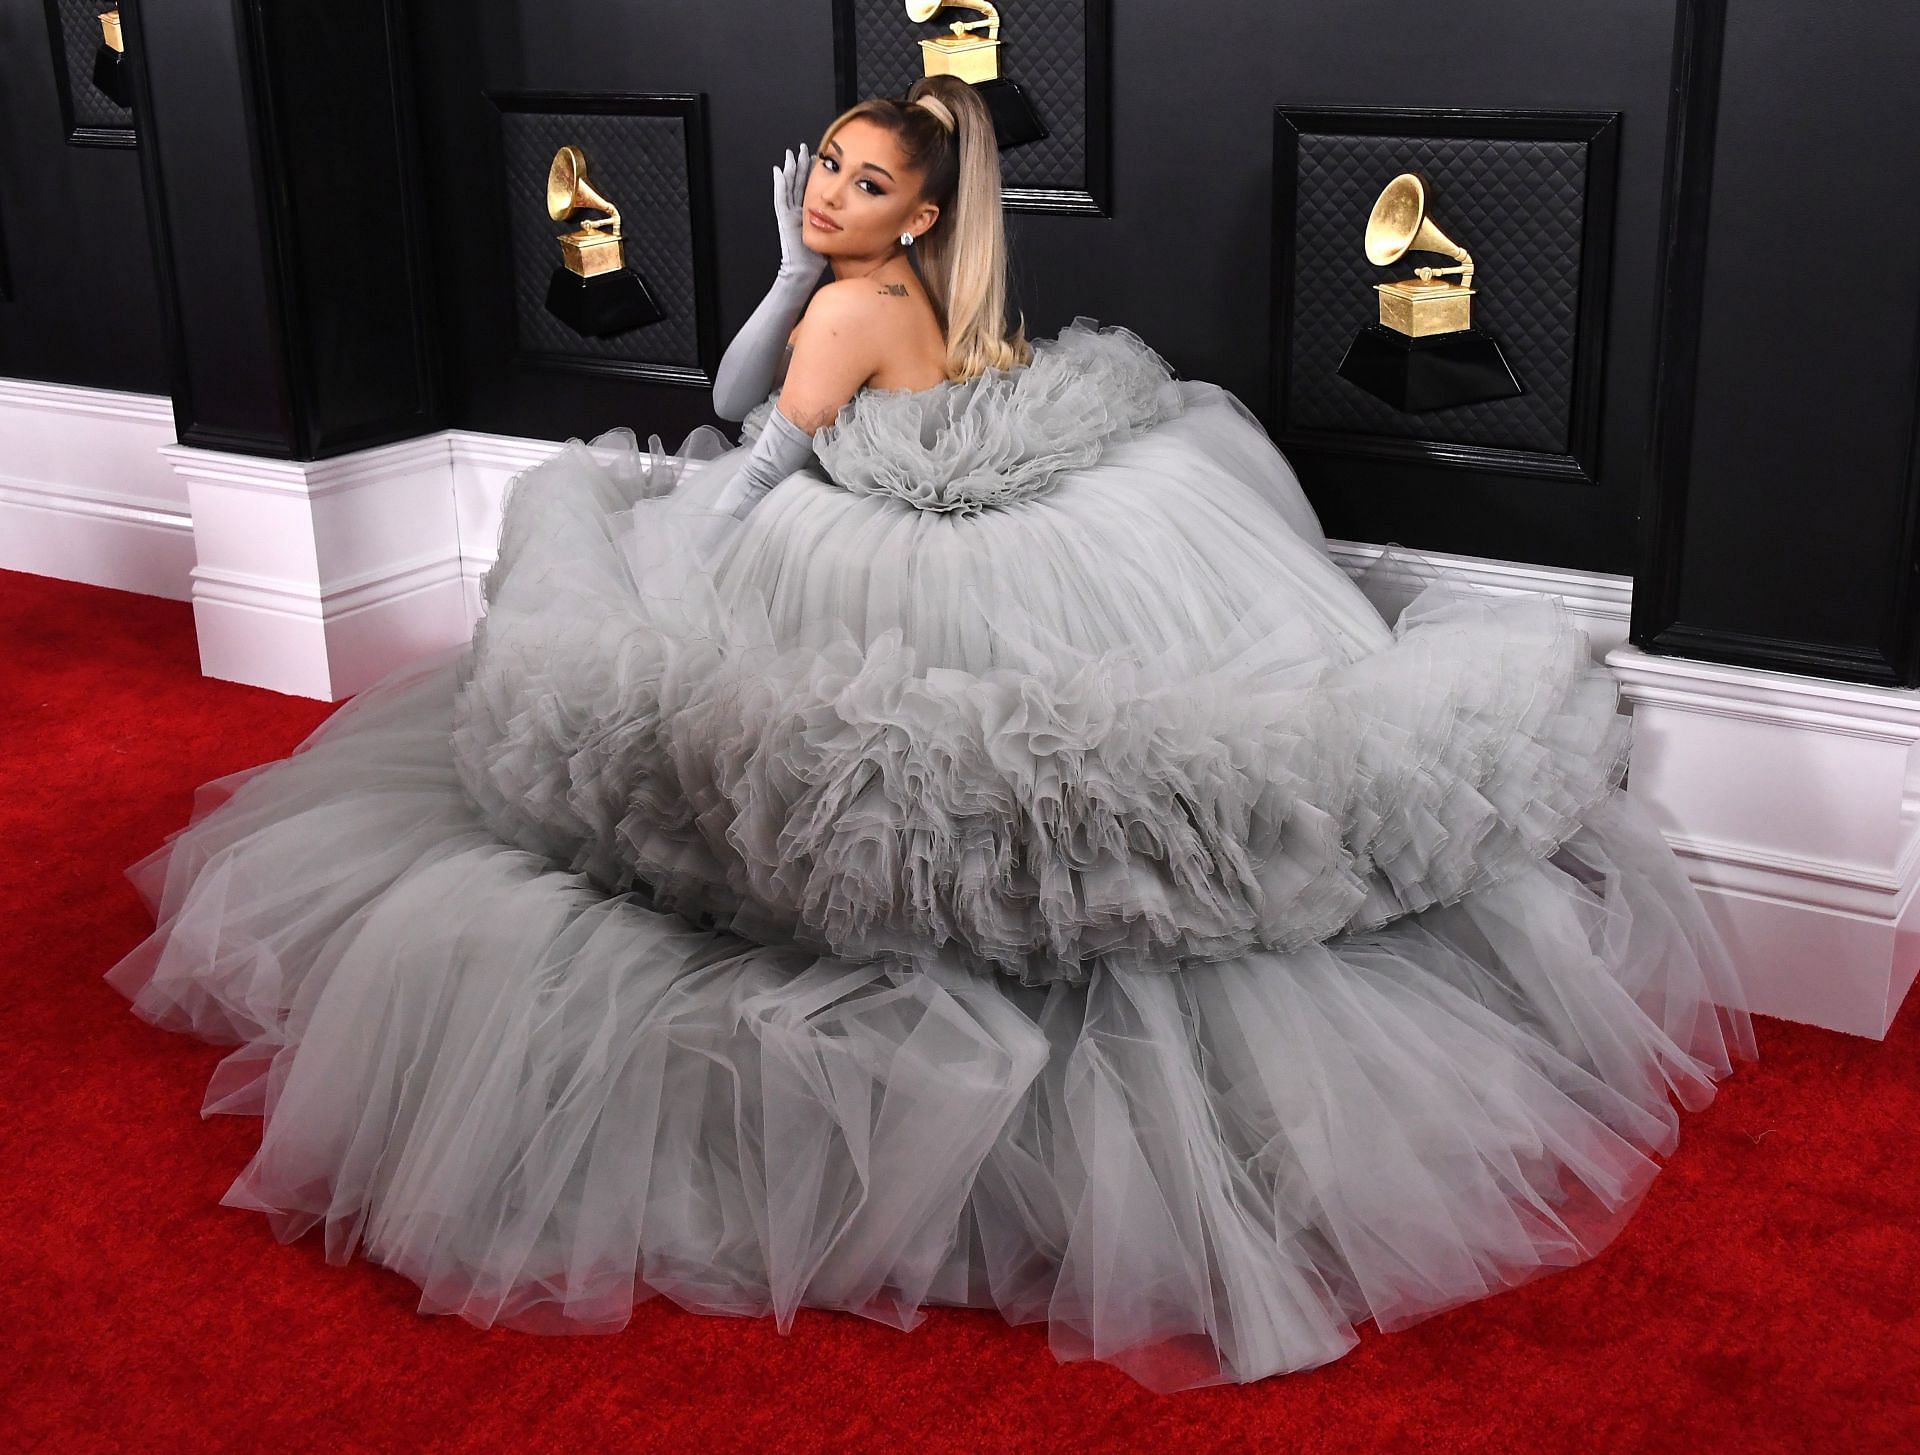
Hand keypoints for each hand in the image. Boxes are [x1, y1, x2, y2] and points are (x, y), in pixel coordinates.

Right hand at [772, 143, 827, 280]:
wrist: (804, 270)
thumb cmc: (818, 257)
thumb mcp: (831, 234)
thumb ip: (838, 222)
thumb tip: (851, 213)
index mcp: (808, 213)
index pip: (810, 187)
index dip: (812, 172)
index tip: (818, 157)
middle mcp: (797, 210)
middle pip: (798, 182)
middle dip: (800, 165)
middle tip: (803, 149)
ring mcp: (789, 213)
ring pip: (788, 186)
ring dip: (789, 169)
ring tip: (791, 154)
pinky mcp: (784, 218)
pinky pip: (781, 197)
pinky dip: (779, 183)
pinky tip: (779, 171)